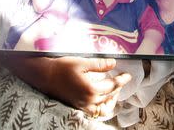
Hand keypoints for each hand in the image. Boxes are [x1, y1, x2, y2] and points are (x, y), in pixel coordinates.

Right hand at [7, 56, 130, 117]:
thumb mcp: (82, 62)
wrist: (45, 76)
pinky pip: (95, 112)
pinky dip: (102, 107)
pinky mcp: (78, 106)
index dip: (122, 80)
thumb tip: (113, 63)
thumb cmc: (62, 67)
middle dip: (117, 88)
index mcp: (91, 89)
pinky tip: (102, 99)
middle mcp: (89, 100)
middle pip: (109, 96)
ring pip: (104, 107)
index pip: (112, 85)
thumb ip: (99, 64)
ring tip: (113, 91)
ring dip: (111, 100)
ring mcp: (83, 105)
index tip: (128, 75)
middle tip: (121, 79)